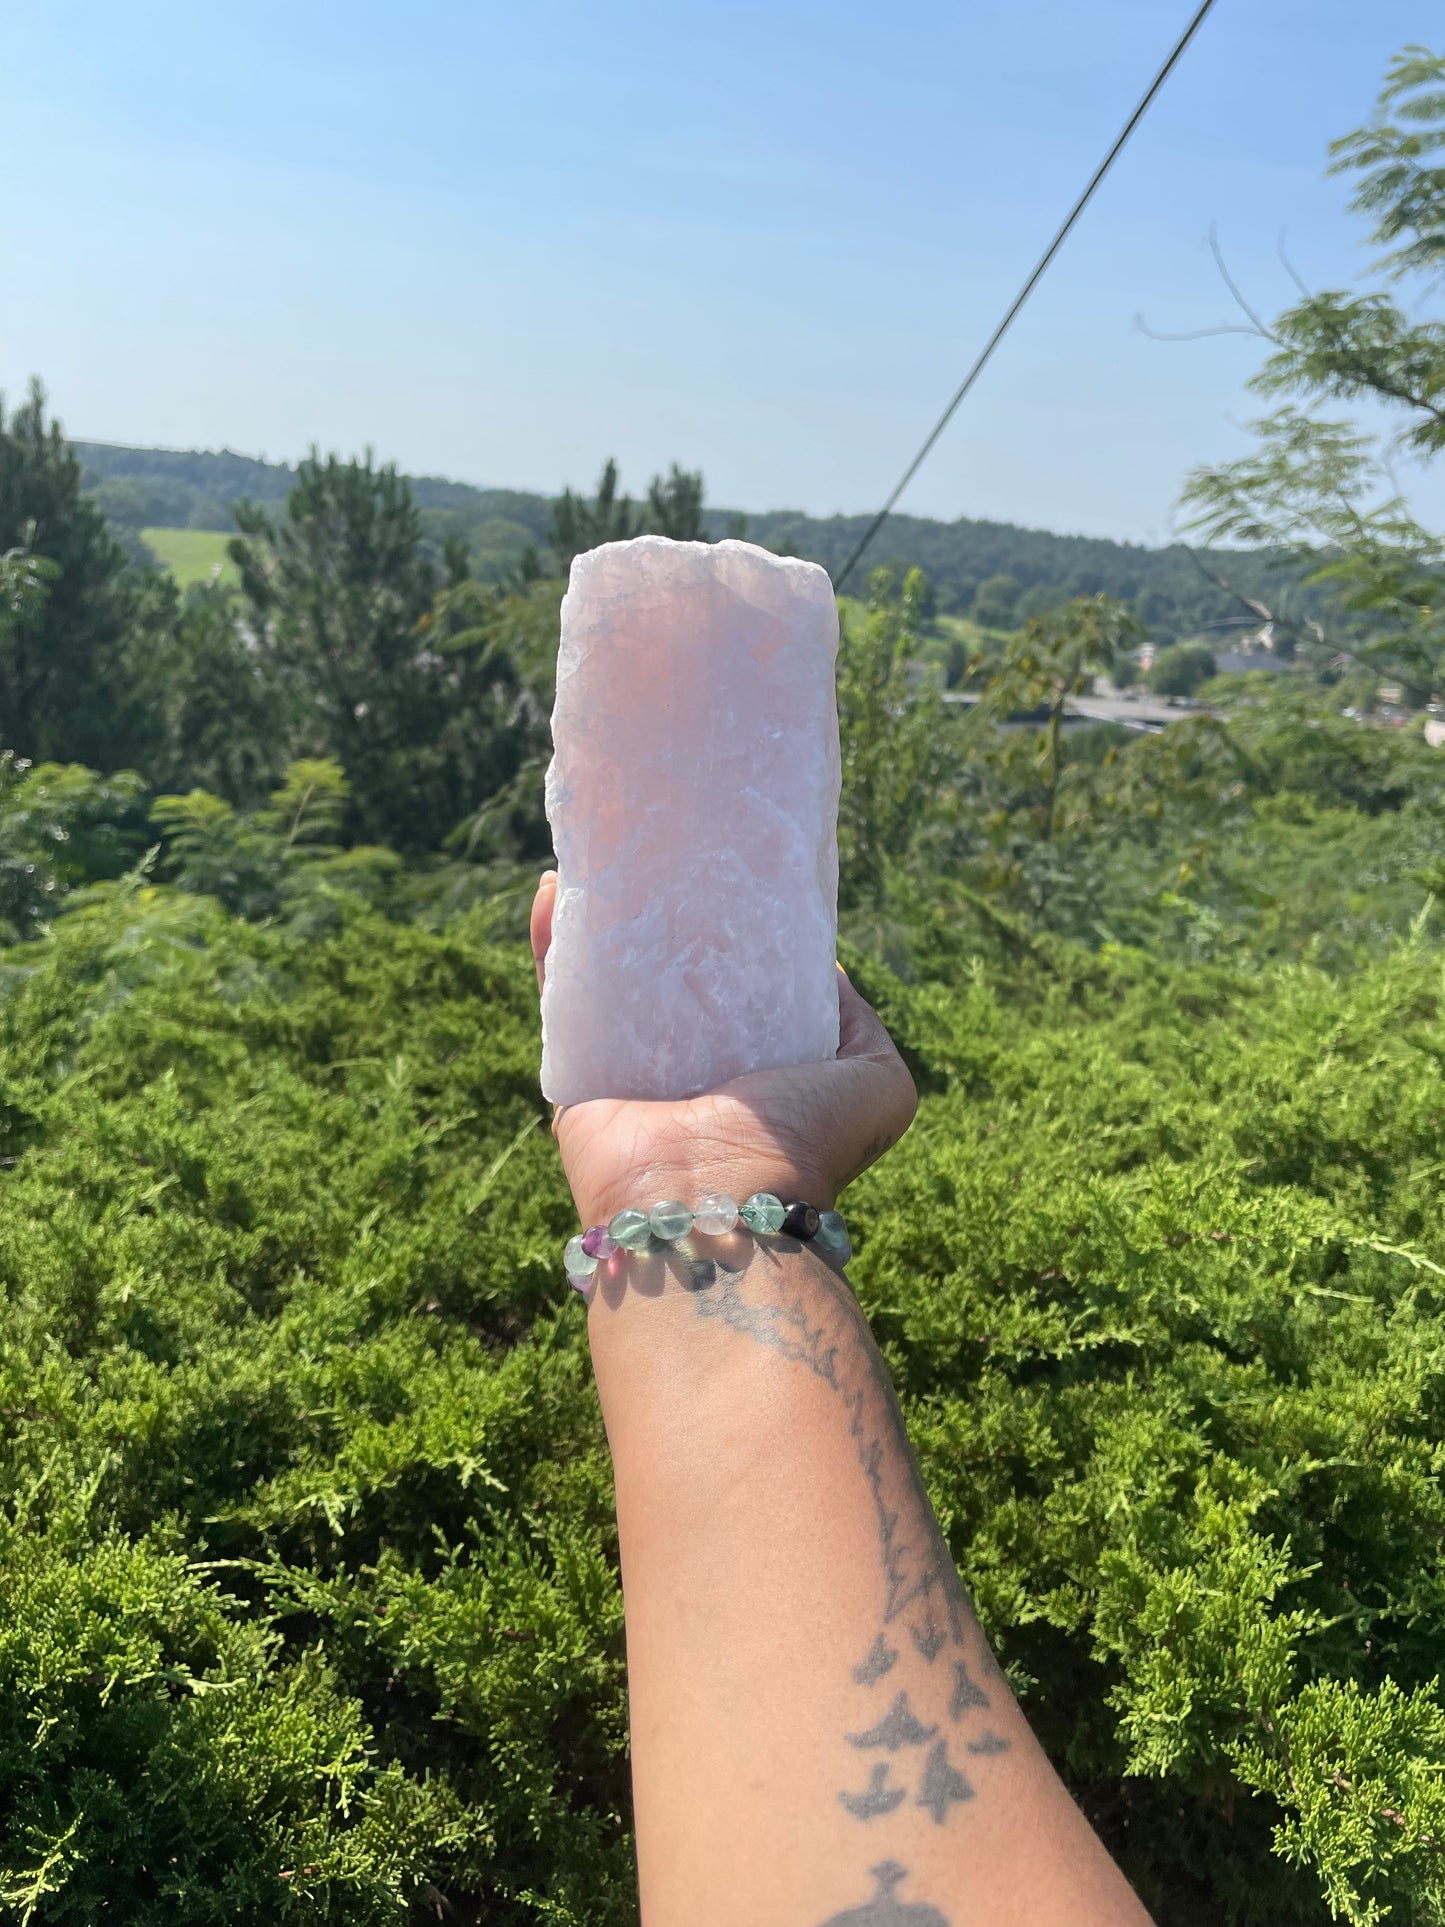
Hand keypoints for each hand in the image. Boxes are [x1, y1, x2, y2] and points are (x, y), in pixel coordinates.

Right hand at [530, 872, 917, 1230]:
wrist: (715, 1203)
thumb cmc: (803, 1146)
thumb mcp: (877, 1081)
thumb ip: (864, 1025)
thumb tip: (826, 966)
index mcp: (758, 1068)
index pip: (743, 988)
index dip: (741, 935)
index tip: (735, 878)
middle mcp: (693, 1069)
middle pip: (672, 980)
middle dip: (667, 922)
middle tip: (667, 857)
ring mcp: (631, 1071)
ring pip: (609, 980)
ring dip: (604, 921)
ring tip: (608, 860)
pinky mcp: (576, 1072)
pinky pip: (557, 994)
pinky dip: (550, 939)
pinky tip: (555, 883)